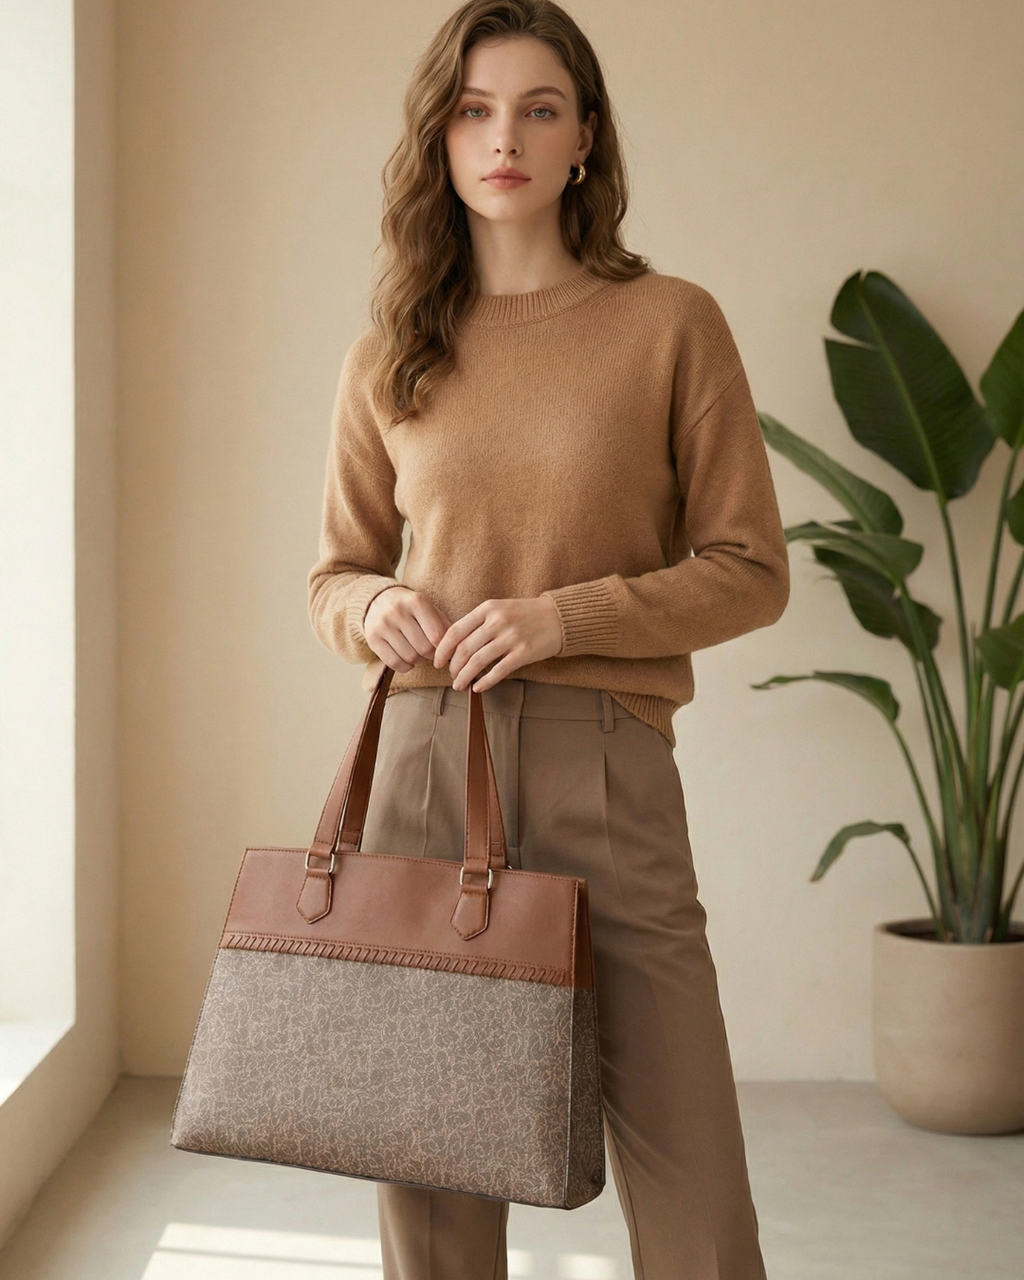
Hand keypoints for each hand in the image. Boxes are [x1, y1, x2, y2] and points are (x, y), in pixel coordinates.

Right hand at [363, 586, 452, 672]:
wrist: (377, 599)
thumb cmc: (410, 607)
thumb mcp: (428, 608)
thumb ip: (444, 624)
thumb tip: (457, 647)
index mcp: (417, 601)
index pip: (437, 635)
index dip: (443, 648)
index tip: (443, 651)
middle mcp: (398, 611)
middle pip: (424, 648)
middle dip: (431, 655)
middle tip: (430, 653)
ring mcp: (383, 624)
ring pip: (410, 657)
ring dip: (418, 661)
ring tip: (418, 654)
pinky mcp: (372, 637)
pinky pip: (393, 662)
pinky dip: (404, 667)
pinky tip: (407, 660)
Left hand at [432, 597, 563, 692]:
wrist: (559, 616)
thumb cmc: (526, 614)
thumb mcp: (500, 608)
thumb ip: (479, 622)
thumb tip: (455, 646)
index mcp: (488, 608)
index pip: (455, 631)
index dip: (442, 649)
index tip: (437, 661)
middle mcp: (497, 621)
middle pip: (464, 649)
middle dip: (453, 667)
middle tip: (451, 676)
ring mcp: (511, 637)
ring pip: (478, 661)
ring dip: (464, 677)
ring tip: (459, 685)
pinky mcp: (524, 652)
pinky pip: (498, 671)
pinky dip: (485, 682)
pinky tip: (477, 688)